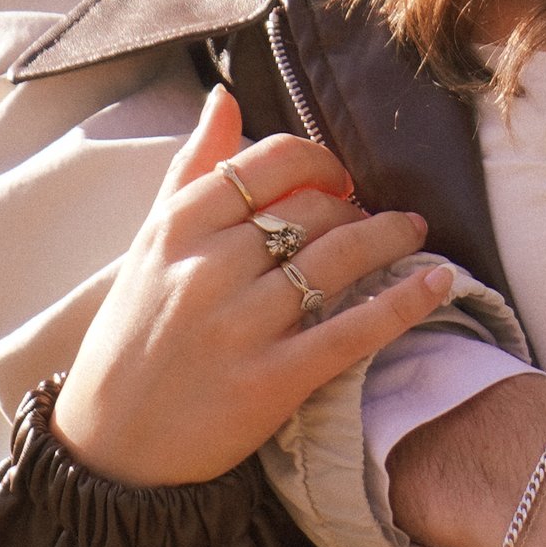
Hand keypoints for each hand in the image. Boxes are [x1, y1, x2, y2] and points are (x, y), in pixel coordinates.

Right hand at [53, 83, 453, 486]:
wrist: (111, 449)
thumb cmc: (134, 337)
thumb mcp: (148, 247)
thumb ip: (191, 170)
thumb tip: (225, 97)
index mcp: (177, 228)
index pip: (268, 162)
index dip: (318, 160)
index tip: (336, 176)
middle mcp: (209, 269)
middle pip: (312, 210)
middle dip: (355, 207)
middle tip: (374, 216)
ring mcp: (242, 327)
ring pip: (339, 259)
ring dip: (390, 238)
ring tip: (412, 233)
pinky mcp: (272, 382)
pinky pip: (352, 331)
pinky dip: (403, 302)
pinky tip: (435, 282)